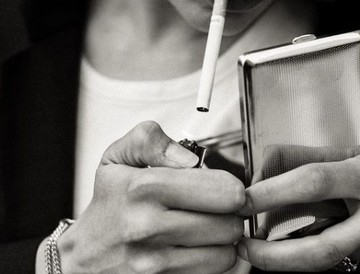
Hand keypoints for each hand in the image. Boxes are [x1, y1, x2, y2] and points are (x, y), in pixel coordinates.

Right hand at [57, 121, 244, 273]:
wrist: (85, 256)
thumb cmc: (108, 206)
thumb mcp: (117, 158)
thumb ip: (151, 141)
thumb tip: (191, 159)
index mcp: (143, 188)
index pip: (223, 191)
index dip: (231, 188)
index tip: (221, 188)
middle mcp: (148, 228)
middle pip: (230, 223)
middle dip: (228, 214)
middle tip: (213, 208)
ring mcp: (155, 262)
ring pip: (226, 252)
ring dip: (221, 239)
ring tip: (202, 227)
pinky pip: (213, 271)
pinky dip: (211, 258)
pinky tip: (193, 246)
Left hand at [236, 144, 359, 271]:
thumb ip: (315, 159)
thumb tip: (267, 169)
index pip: (312, 183)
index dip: (272, 193)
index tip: (244, 201)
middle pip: (321, 247)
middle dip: (274, 256)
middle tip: (244, 249)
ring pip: (330, 257)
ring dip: (292, 256)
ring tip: (266, 247)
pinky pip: (346, 258)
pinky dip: (324, 249)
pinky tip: (324, 234)